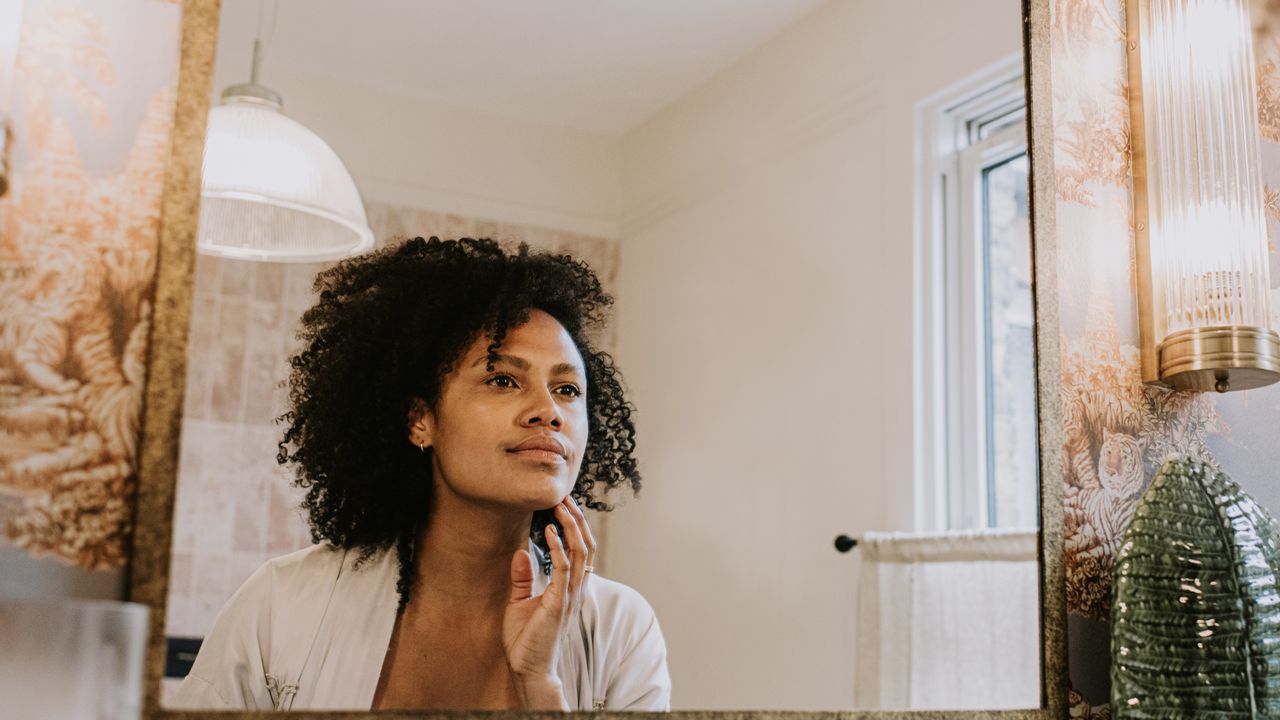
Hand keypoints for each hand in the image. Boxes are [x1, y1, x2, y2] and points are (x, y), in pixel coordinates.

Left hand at [503, 496, 596, 707]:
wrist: (529, 668)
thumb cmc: (526, 640)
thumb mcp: (519, 602)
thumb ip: (522, 578)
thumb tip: (521, 551)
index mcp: (569, 588)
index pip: (581, 552)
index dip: (576, 528)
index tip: (563, 506)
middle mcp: (574, 589)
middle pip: (586, 547)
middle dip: (577, 520)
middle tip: (564, 497)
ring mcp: (569, 595)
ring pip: (580, 553)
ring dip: (571, 527)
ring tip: (560, 506)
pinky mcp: (559, 602)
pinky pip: (564, 569)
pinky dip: (558, 548)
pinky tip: (549, 531)